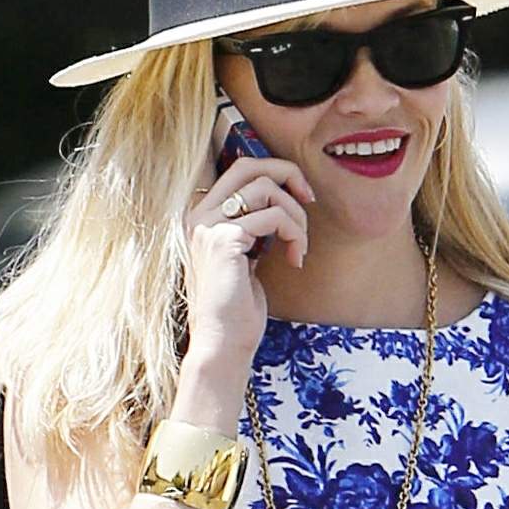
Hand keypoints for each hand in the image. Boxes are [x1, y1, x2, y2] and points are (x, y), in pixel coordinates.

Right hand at [183, 154, 312, 366]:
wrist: (222, 343)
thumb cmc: (238, 308)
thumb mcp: (245, 256)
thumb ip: (253, 225)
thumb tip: (281, 198)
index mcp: (202, 215)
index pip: (240, 169)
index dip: (276, 173)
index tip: (300, 198)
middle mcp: (199, 214)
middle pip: (250, 165)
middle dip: (288, 174)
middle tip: (310, 200)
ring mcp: (208, 225)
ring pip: (267, 190)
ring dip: (296, 217)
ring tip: (300, 247)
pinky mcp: (225, 239)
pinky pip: (274, 217)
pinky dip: (294, 234)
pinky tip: (295, 259)